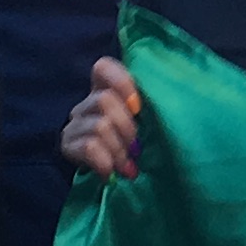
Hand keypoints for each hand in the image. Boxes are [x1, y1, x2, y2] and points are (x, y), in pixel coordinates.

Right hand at [62, 54, 142, 178]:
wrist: (113, 178)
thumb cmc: (140, 145)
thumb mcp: (148, 122)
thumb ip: (154, 104)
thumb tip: (177, 96)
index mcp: (107, 90)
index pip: (103, 68)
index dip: (120, 81)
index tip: (138, 106)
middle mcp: (87, 104)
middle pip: (104, 100)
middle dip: (127, 127)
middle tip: (137, 148)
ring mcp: (75, 124)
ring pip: (99, 126)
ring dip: (119, 149)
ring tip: (127, 165)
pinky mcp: (68, 146)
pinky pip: (88, 147)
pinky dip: (106, 162)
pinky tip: (112, 172)